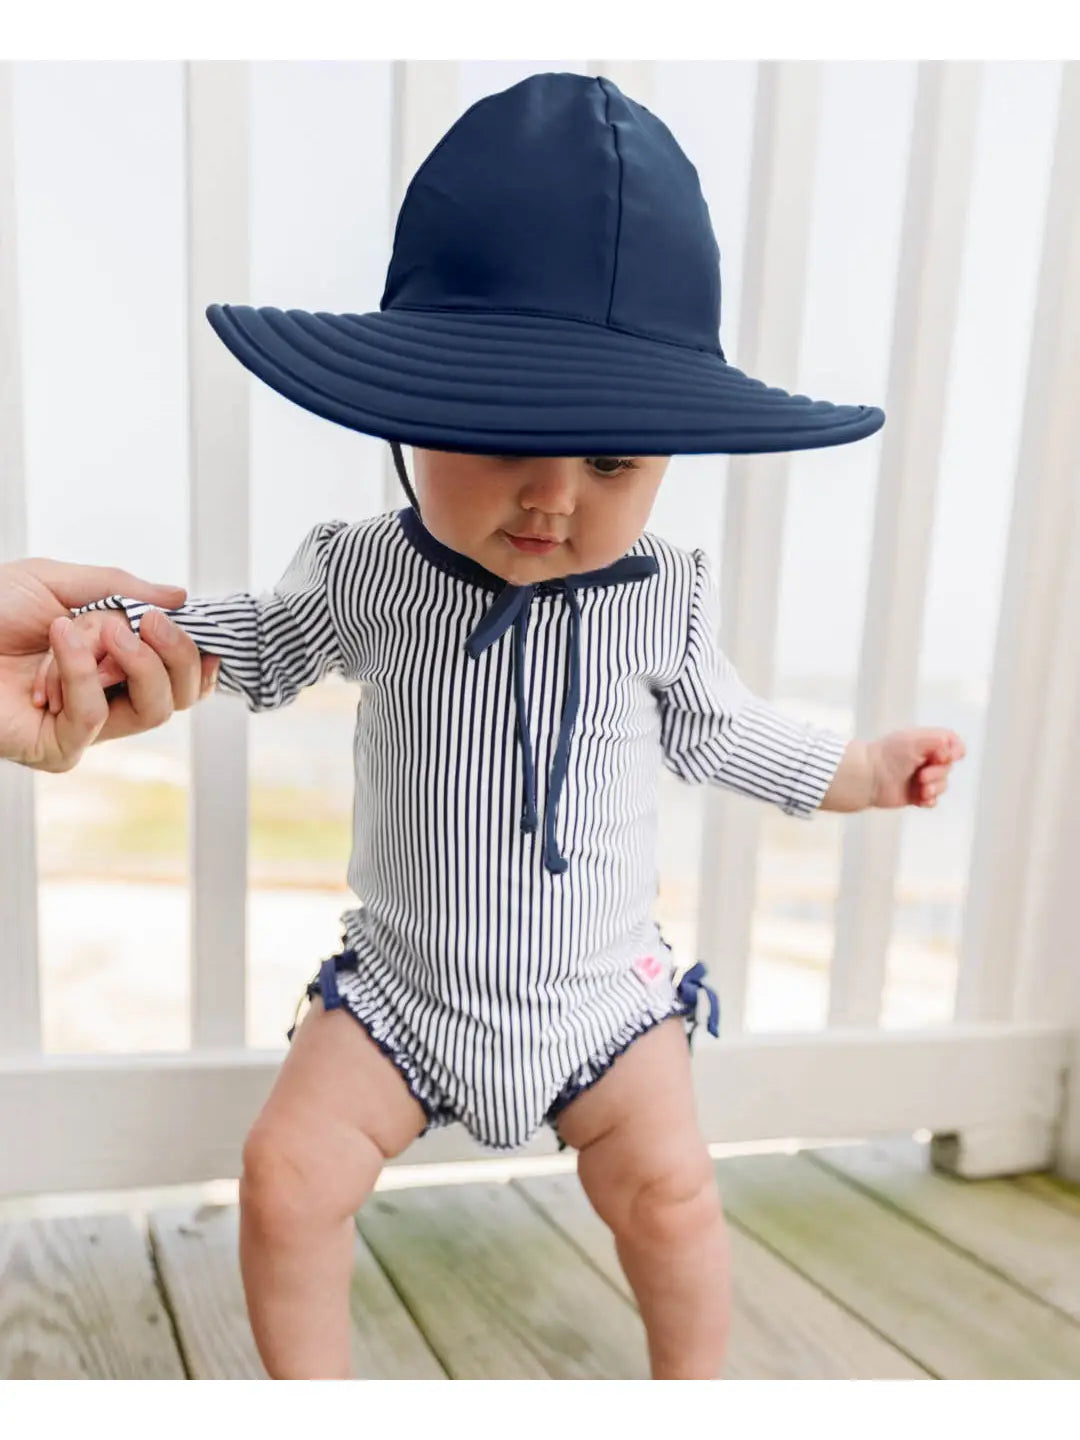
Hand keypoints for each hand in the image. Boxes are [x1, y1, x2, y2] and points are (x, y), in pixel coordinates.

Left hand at [0, 557, 218, 771]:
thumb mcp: (58, 582)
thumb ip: (122, 589)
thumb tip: (180, 597)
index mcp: (112, 663)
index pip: (179, 676)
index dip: (202, 659)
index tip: (210, 633)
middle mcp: (105, 698)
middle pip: (179, 696)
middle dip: (178, 655)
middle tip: (152, 622)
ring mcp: (84, 728)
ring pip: (153, 710)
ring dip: (134, 662)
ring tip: (99, 630)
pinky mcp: (59, 749)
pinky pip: (96, 715)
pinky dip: (81, 672)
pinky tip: (56, 640)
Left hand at [868, 728, 965, 808]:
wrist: (867, 778)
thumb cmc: (887, 755)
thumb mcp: (915, 740)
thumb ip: (939, 741)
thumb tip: (950, 753)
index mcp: (926, 743)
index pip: (952, 743)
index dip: (954, 751)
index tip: (945, 757)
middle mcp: (924, 759)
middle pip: (948, 767)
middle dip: (938, 773)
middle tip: (921, 776)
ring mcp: (920, 778)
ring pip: (943, 785)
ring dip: (935, 788)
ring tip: (921, 790)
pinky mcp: (915, 794)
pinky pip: (933, 800)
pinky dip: (930, 800)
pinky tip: (921, 800)